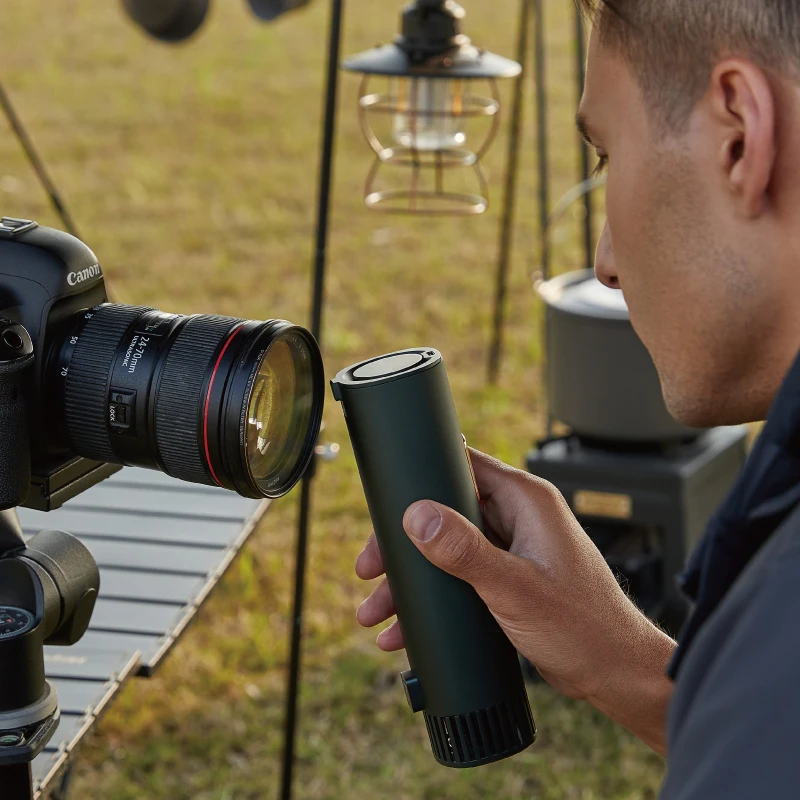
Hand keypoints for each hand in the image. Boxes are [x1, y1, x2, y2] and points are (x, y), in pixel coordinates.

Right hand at [356, 448, 675, 753]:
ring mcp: (513, 548)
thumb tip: (417, 515)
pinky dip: (433, 597)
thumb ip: (465, 551)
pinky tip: (407, 628)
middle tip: (370, 570)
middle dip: (404, 545)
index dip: (420, 480)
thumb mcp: (514, 588)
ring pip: (446, 548)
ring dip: (412, 579)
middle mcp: (518, 517)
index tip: (385, 506)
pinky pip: (459, 575)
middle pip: (445, 511)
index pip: (463, 466)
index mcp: (526, 501)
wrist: (614, 674)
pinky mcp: (509, 576)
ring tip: (378, 612)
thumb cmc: (584, 628)